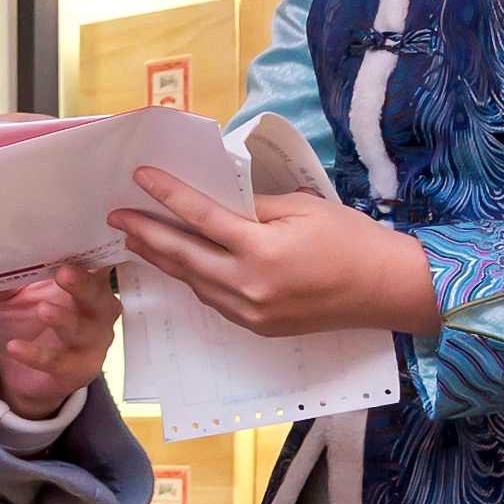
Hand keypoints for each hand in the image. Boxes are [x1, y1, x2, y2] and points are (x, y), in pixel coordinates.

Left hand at [0, 260, 117, 416]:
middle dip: (83, 284)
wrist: (19, 371)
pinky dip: (36, 354)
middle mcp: (97, 310)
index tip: (82, 237)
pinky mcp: (78, 368)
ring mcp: (92, 341)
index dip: (93, 253)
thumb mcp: (12, 294)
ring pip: (83, 330)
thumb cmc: (24, 319)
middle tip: (65, 273)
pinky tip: (15, 346)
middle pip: (98, 295)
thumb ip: (8, 276)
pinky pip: (58, 361)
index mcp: (87, 283)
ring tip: (43, 310)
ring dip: (64, 319)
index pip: (97, 264)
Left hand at [108, 168, 439, 340]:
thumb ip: (252, 208)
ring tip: (135, 238)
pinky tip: (177, 263)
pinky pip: (212, 300)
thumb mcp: (301, 208)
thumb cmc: (351, 240)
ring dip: (162, 259)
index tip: (140, 177)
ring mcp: (250, 311)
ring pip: (193, 281)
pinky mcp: (257, 326)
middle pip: (183, 256)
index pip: (200, 218)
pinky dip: (192, 279)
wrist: (387, 289)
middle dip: (145, 233)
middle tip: (115, 216)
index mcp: (262, 250)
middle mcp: (249, 286)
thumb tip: (213, 202)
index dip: (166, 196)